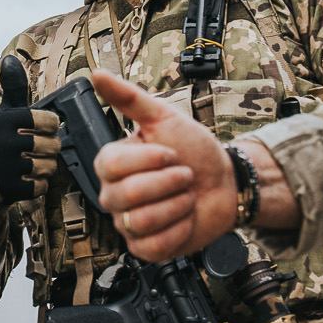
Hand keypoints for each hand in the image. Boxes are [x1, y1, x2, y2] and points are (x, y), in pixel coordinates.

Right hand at [0, 56, 61, 203]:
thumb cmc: (0, 140)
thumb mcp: (5, 113)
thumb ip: (14, 88)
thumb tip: (10, 59)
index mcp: (7, 120)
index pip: (50, 121)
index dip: (50, 127)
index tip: (41, 129)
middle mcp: (5, 142)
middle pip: (53, 146)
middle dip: (49, 149)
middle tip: (36, 150)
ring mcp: (7, 167)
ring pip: (49, 167)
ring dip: (45, 167)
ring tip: (33, 163)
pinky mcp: (10, 189)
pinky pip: (41, 187)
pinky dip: (38, 185)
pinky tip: (27, 178)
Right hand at [90, 70, 238, 261]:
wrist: (226, 182)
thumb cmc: (194, 150)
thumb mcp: (164, 117)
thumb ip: (128, 97)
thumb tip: (96, 74)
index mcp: (112, 164)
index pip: (111, 165)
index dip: (148, 159)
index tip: (171, 152)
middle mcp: (114, 195)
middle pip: (127, 195)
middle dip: (169, 182)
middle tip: (185, 174)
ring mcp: (128, 224)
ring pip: (141, 221)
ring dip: (177, 205)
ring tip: (188, 195)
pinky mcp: (146, 248)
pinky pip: (153, 246)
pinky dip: (179, 229)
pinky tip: (186, 217)